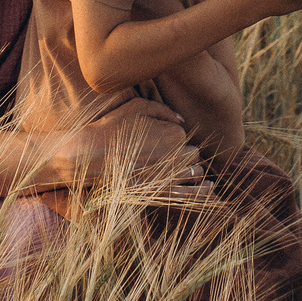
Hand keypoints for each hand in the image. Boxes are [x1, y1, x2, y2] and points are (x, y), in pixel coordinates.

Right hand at [63, 97, 201, 189]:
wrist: (91, 155)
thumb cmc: (112, 128)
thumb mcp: (137, 106)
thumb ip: (164, 110)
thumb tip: (182, 120)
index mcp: (174, 134)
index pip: (185, 135)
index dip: (173, 136)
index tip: (160, 138)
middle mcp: (177, 156)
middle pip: (193, 154)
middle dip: (186, 153)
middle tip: (168, 153)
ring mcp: (171, 177)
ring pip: (195, 172)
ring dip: (192, 169)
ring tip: (184, 168)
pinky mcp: (162, 193)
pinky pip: (191, 194)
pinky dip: (203, 191)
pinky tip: (210, 187)